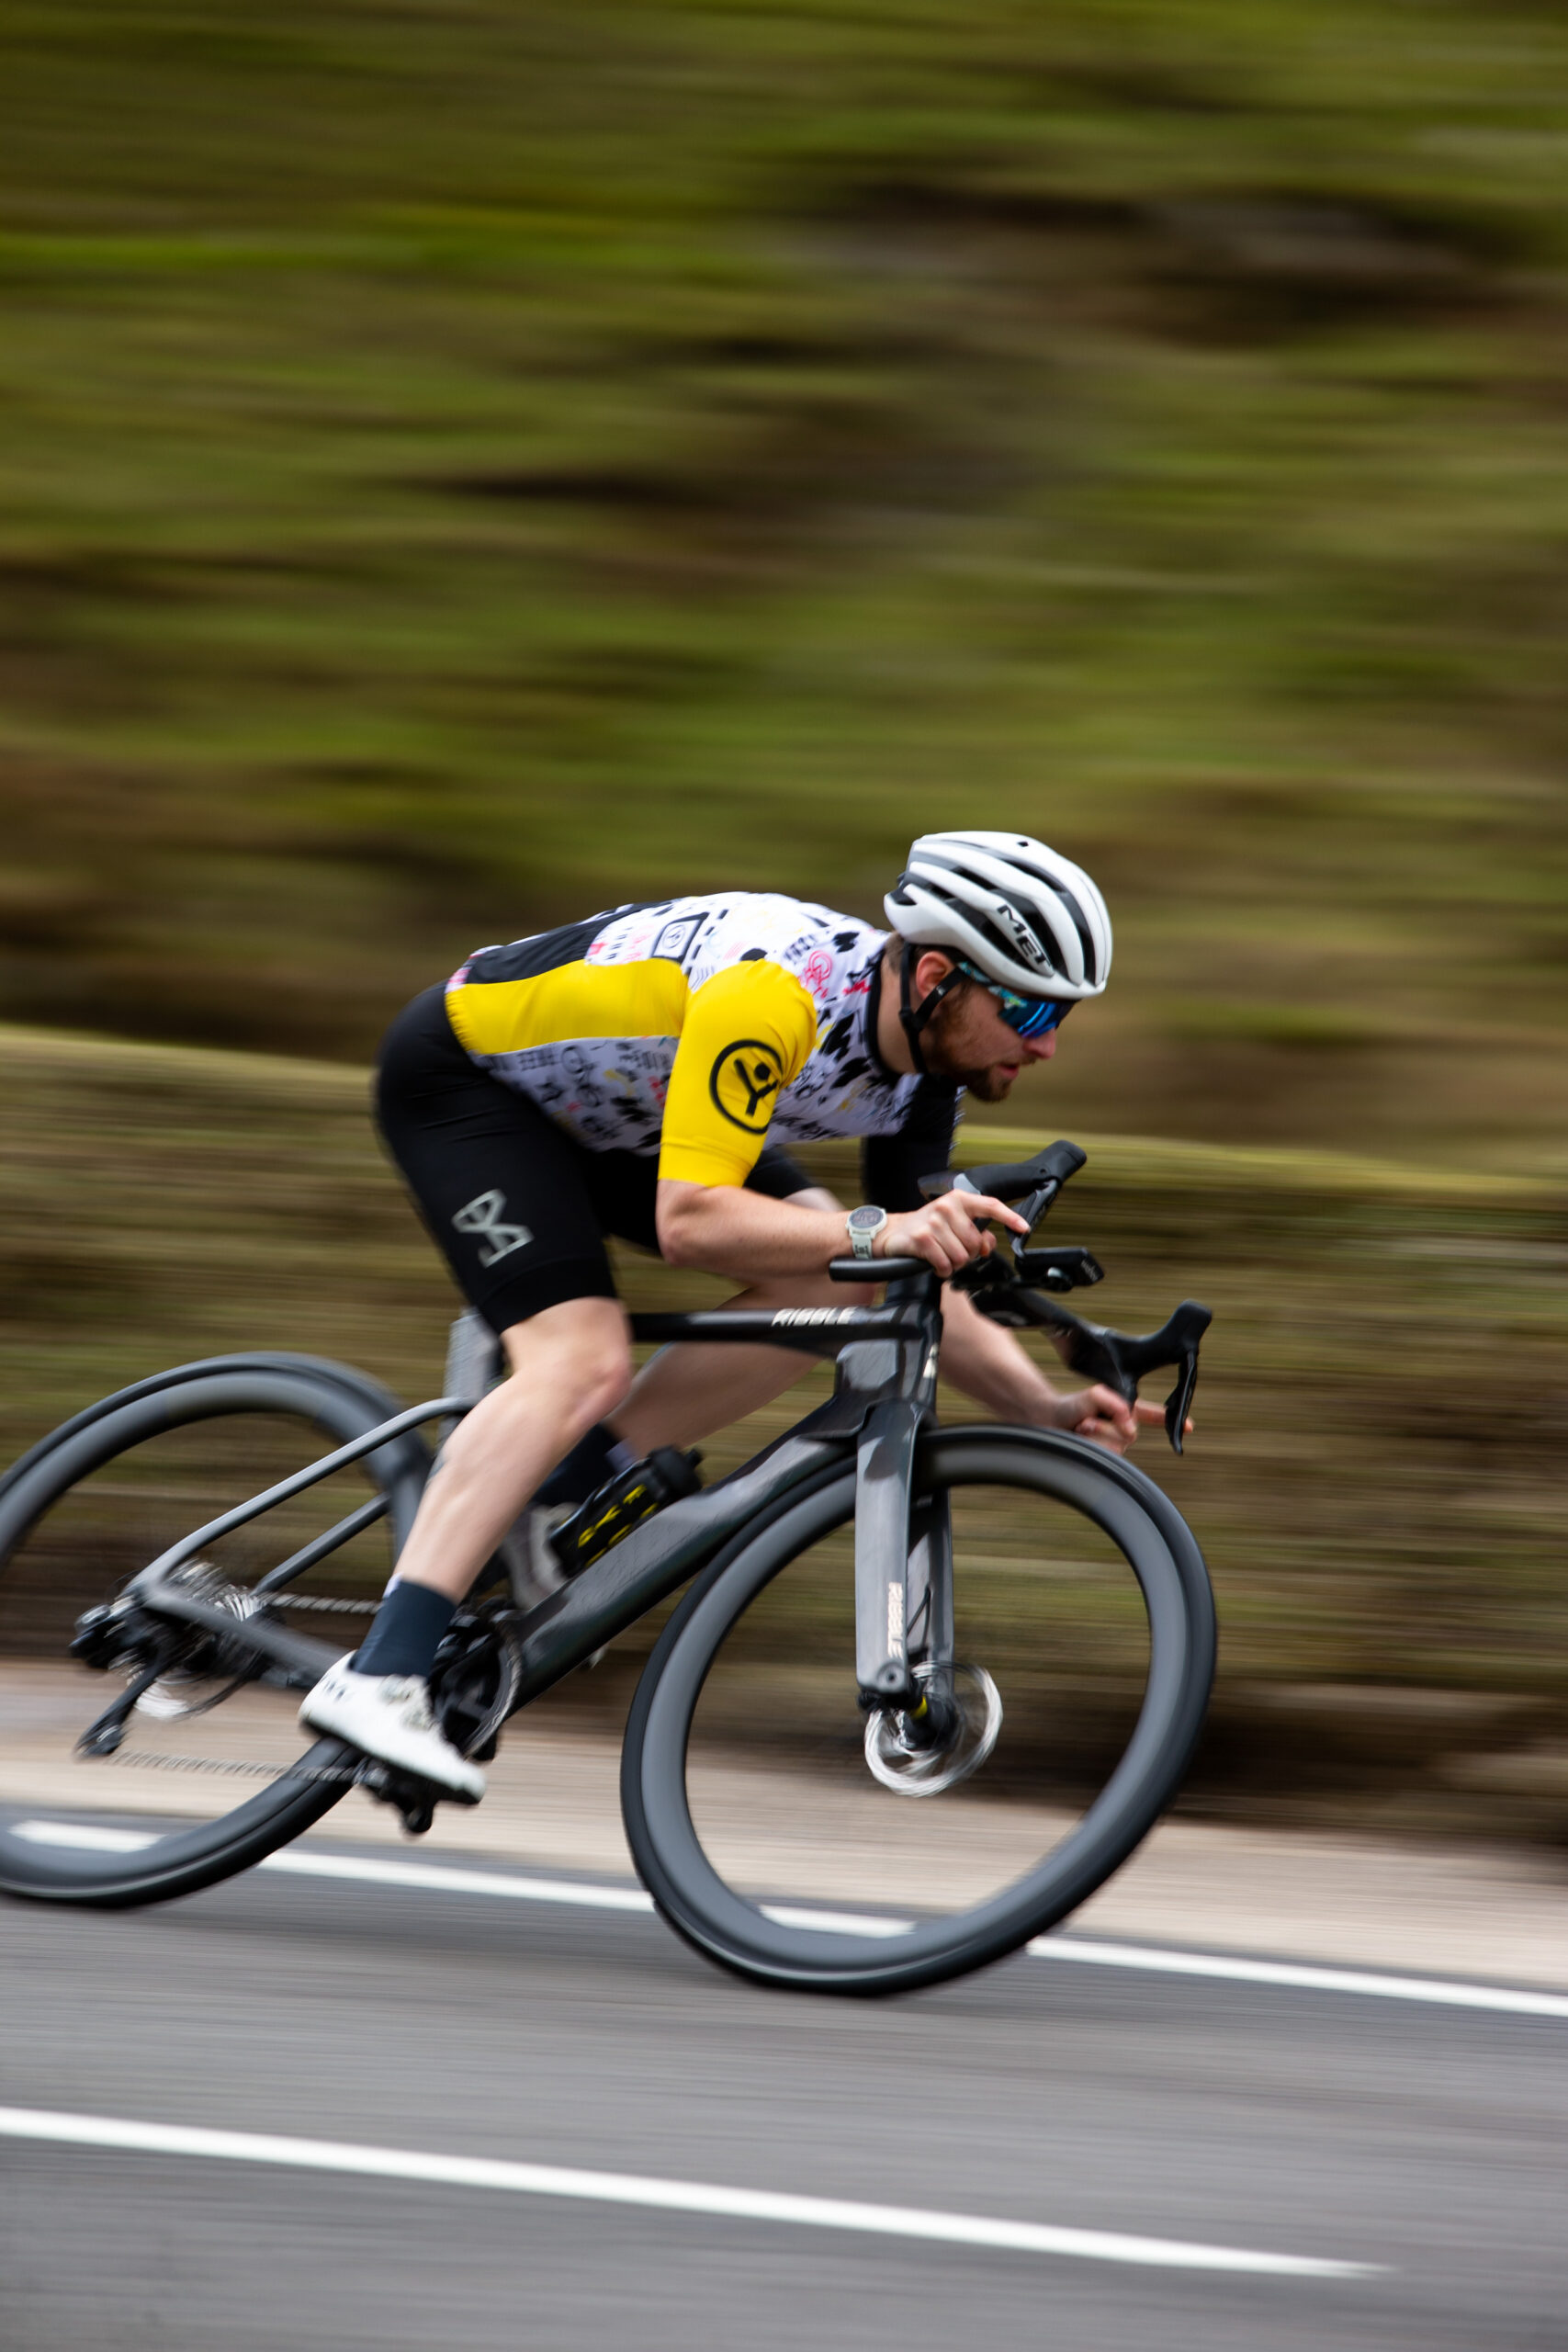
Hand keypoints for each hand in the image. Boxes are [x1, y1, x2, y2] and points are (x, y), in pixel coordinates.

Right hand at [880, 1190, 1028, 1276]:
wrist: (892, 1232)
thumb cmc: (925, 1228)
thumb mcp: (952, 1224)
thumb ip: (975, 1232)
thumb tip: (989, 1244)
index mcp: (958, 1200)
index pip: (990, 1206)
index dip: (1009, 1217)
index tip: (1023, 1228)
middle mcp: (946, 1207)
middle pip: (976, 1242)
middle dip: (968, 1254)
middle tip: (954, 1252)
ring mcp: (934, 1222)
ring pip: (961, 1256)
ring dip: (953, 1264)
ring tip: (942, 1257)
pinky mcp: (922, 1238)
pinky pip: (945, 1264)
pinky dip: (943, 1270)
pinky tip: (935, 1264)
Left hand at [1051, 1387, 1193, 1455]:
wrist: (1048, 1422)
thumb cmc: (1071, 1406)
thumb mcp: (1093, 1395)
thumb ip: (1114, 1403)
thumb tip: (1131, 1427)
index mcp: (1125, 1411)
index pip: (1152, 1415)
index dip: (1172, 1421)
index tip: (1189, 1426)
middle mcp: (1123, 1430)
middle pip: (1130, 1434)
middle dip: (1108, 1426)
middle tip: (1087, 1420)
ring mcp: (1113, 1445)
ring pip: (1116, 1446)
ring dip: (1096, 1436)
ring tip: (1081, 1428)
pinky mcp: (1103, 1459)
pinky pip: (1106, 1456)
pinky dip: (1091, 1446)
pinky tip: (1080, 1440)